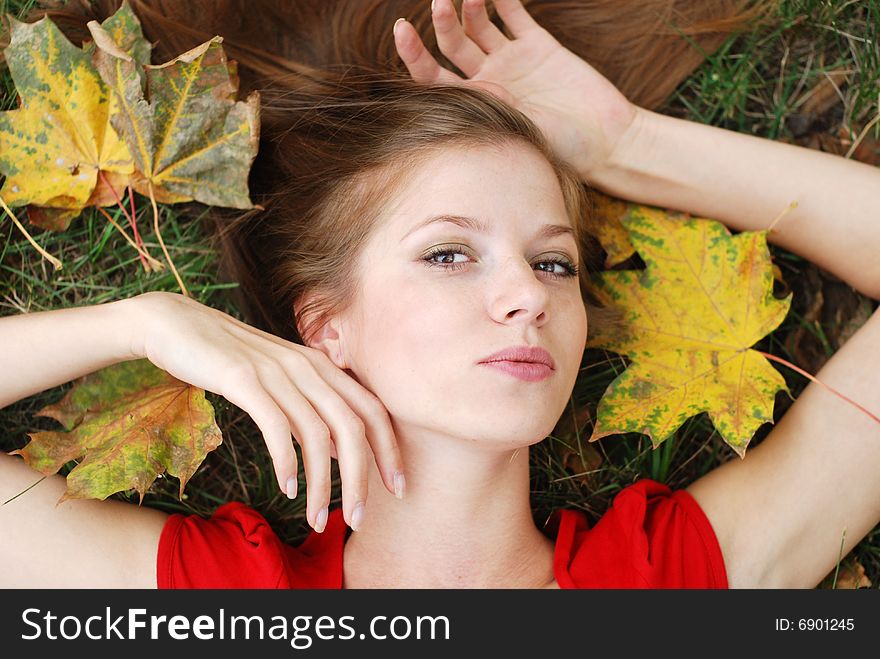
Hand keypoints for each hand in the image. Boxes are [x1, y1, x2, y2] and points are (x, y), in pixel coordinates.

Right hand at [129, 291, 403, 532]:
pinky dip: (286, 461)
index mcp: (321, 367)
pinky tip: (287, 489)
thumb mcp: (282, 382)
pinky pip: (276, 426)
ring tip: (317, 519)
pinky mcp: (242, 378)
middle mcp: (307, 367)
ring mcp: (277, 371)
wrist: (176, 323)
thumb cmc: (230, 359)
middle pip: (353, 426)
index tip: (397, 486)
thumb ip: (313, 410)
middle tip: (362, 518)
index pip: (371, 410)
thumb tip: (342, 449)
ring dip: (323, 483)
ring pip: (318, 434)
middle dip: (363, 477)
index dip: (390, 450)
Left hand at [394, 0, 640, 179]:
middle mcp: (489, 80)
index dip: (413, 55)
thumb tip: (466, 87)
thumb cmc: (561, 147)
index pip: (433, 77)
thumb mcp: (520, 131)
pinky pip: (514, 14)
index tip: (401, 30)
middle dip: (442, 22)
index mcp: (476, 105)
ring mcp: (512, 61)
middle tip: (440, 3)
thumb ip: (494, 106)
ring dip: (470, 5)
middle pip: (453, 44)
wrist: (604, 140)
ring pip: (479, 25)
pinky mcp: (539, 46)